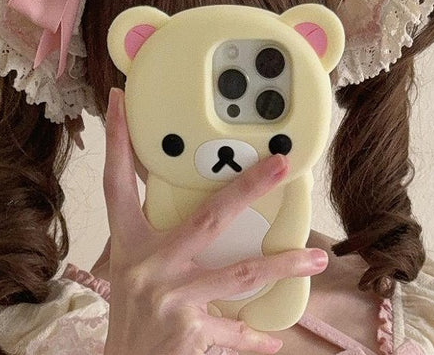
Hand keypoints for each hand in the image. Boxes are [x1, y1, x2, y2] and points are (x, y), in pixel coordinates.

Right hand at [103, 88, 327, 354]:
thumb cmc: (131, 314)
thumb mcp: (133, 267)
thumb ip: (160, 235)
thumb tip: (196, 205)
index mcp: (131, 242)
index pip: (119, 182)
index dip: (117, 141)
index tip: (119, 101)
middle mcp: (149, 265)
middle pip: (207, 216)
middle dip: (249, 187)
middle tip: (281, 165)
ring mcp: (171, 298)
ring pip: (240, 273)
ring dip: (282, 265)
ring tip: (316, 257)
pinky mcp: (189, 333)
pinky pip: (235, 331)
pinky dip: (256, 335)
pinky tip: (276, 336)